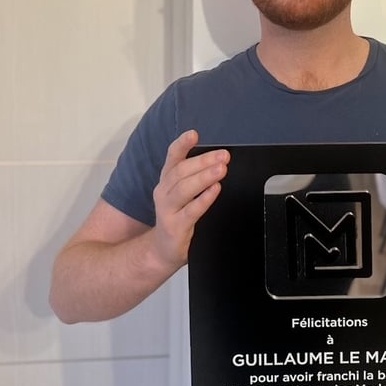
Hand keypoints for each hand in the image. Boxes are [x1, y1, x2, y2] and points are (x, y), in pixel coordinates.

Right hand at [150, 130, 229, 269]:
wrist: (162, 251)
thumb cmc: (177, 219)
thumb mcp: (182, 195)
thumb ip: (194, 178)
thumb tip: (218, 160)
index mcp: (167, 181)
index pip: (172, 158)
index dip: (182, 145)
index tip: (194, 134)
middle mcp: (163, 193)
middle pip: (181, 172)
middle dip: (203, 161)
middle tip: (223, 155)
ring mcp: (167, 210)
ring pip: (184, 189)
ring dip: (204, 177)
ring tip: (221, 169)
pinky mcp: (175, 227)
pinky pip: (191, 211)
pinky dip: (204, 199)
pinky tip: (215, 190)